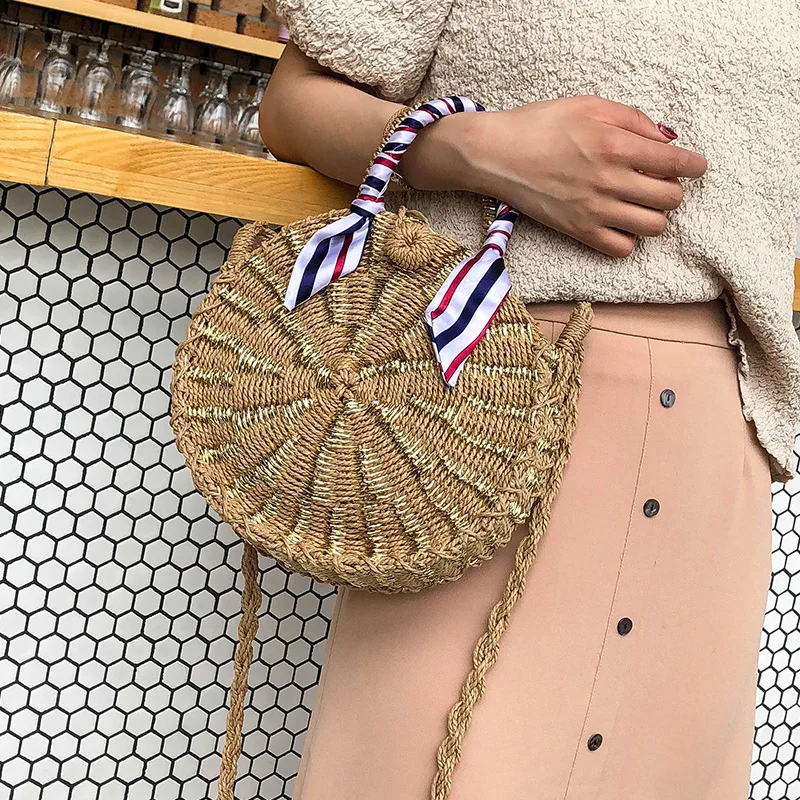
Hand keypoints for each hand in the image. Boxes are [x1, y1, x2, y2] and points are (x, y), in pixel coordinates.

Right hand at [455, 95, 707, 257]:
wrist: (496, 155)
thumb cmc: (540, 124)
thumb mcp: (589, 105)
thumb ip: (632, 119)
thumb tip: (665, 138)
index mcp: (615, 144)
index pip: (675, 163)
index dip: (694, 166)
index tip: (695, 167)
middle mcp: (610, 180)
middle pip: (670, 199)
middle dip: (673, 190)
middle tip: (659, 183)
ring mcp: (594, 210)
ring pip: (653, 227)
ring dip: (655, 215)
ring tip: (640, 204)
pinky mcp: (578, 231)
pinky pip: (621, 249)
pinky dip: (628, 239)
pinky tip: (619, 223)